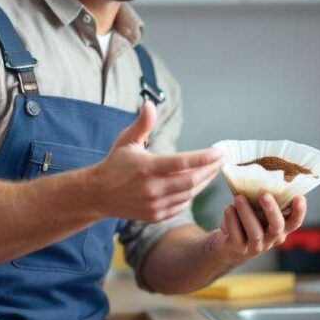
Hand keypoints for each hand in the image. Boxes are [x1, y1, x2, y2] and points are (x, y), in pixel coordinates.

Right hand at [89, 100, 224, 221]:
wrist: (98, 194)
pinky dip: (191, 195)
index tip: (219, 152)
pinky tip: (198, 184)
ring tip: (214, 170)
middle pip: (191, 180)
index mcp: (147, 167)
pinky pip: (181, 205)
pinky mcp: (155, 215)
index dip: (204, 158)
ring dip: (204, 182)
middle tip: (222, 160)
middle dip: (210, 170)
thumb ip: (142, 123)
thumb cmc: (115, 163)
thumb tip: (150, 103)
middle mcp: (152, 188)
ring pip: (189, 194)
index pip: (182, 163)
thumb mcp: (126, 140)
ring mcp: (154, 204)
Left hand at [206, 192, 306, 263]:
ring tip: (239, 197)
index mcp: (279, 229)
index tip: (299, 197)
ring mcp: (255, 247)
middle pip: (277, 227)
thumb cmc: (244, 222)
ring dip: (247, 213)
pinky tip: (228, 208)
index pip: (294, 222)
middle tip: (264, 194)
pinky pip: (236, 235)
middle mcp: (271, 240)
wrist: (225, 246)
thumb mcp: (256, 211)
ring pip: (255, 232)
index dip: (299, 212)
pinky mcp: (238, 249)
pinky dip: (232, 220)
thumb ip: (262, 200)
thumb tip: (261, 176)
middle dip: (272, 210)